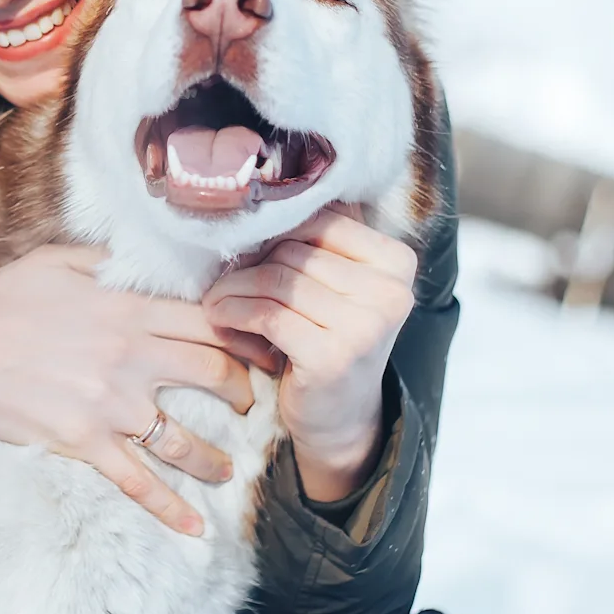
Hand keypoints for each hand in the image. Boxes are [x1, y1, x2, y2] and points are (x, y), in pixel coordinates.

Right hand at [0, 245, 254, 536]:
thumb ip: (111, 263)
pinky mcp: (82, 442)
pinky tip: (193, 528)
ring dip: (215, 457)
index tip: (264, 349)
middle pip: (214, 376)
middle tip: (250, 404)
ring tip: (226, 467)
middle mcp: (128, 357)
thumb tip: (148, 264)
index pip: (209, 322)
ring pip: (185, 439)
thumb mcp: (58, 262)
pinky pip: (136, 483)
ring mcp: (108, 404)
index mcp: (127, 309)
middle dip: (244, 393)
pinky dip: (169, 509)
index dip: (246, 337)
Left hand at [201, 205, 417, 502]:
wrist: (340, 417)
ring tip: (216, 300)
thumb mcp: (336, 286)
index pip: (321, 220)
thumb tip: (259, 196)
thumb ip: (316, 243)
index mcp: (398, 262)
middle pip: (295, 250)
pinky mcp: (333, 356)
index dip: (276, 233)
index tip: (250, 254)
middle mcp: (391, 291)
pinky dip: (232, 313)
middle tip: (224, 282)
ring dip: (232, 289)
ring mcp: (366, 326)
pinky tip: (220, 318)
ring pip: (275, 280)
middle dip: (249, 264)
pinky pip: (266, 314)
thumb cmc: (329, 339)